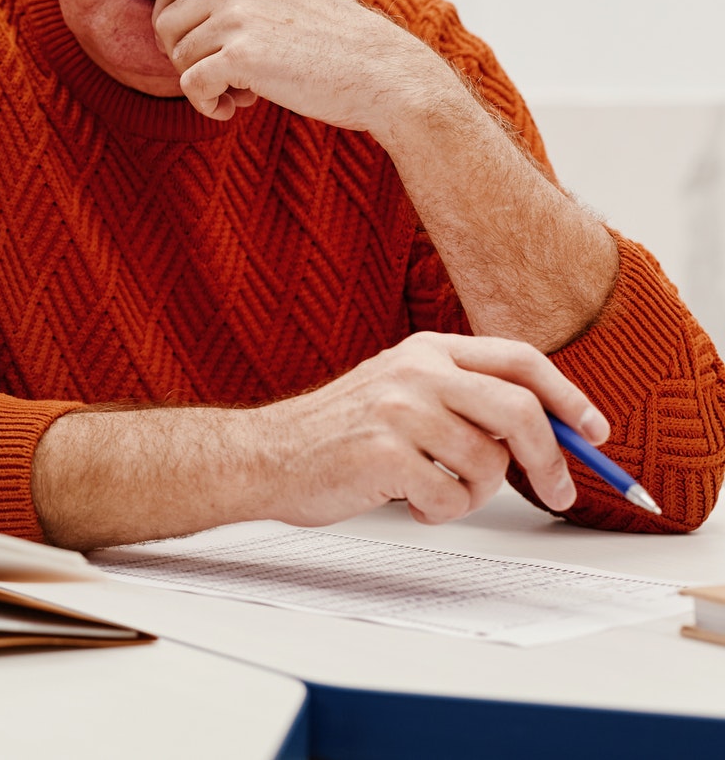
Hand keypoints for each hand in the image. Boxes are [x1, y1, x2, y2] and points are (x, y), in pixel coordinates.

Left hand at [151, 0, 448, 133]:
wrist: (382, 73)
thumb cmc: (347, 37)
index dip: (174, 19)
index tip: (198, 44)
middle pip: (165, 20)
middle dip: (180, 53)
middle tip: (214, 72)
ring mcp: (238, 16)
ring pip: (178, 56)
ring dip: (200, 82)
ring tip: (236, 91)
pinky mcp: (242, 56)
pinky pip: (190, 85)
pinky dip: (204, 103)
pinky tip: (229, 108)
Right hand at [252, 331, 607, 526]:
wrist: (264, 455)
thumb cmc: (337, 434)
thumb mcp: (401, 392)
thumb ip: (462, 399)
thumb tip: (543, 436)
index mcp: (426, 350)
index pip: (520, 360)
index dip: (569, 396)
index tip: (596, 431)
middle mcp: (416, 372)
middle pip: (520, 411)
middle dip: (552, 460)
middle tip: (561, 492)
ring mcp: (399, 411)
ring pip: (487, 465)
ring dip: (475, 494)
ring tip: (436, 490)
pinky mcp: (384, 454)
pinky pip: (451, 498)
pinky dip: (440, 512)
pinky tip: (407, 500)